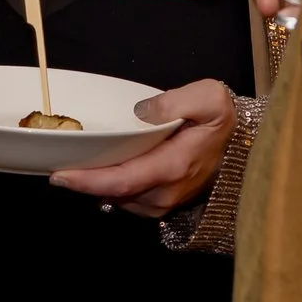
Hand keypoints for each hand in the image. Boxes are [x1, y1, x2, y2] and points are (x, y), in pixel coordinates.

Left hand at [50, 79, 235, 218]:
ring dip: (96, 185)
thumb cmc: (223, 122)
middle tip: (57, 163)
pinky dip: (110, 187)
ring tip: (76, 164)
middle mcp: (165, 192)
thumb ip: (176, 100)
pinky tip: (102, 171)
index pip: (121, 182)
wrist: (244, 146)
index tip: (59, 175)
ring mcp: (164, 202)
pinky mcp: (162, 203)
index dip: (87, 181)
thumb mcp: (209, 98)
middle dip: (83, 181)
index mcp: (173, 167)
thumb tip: (142, 111)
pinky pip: (128, 199)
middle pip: (113, 193)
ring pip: (118, 199)